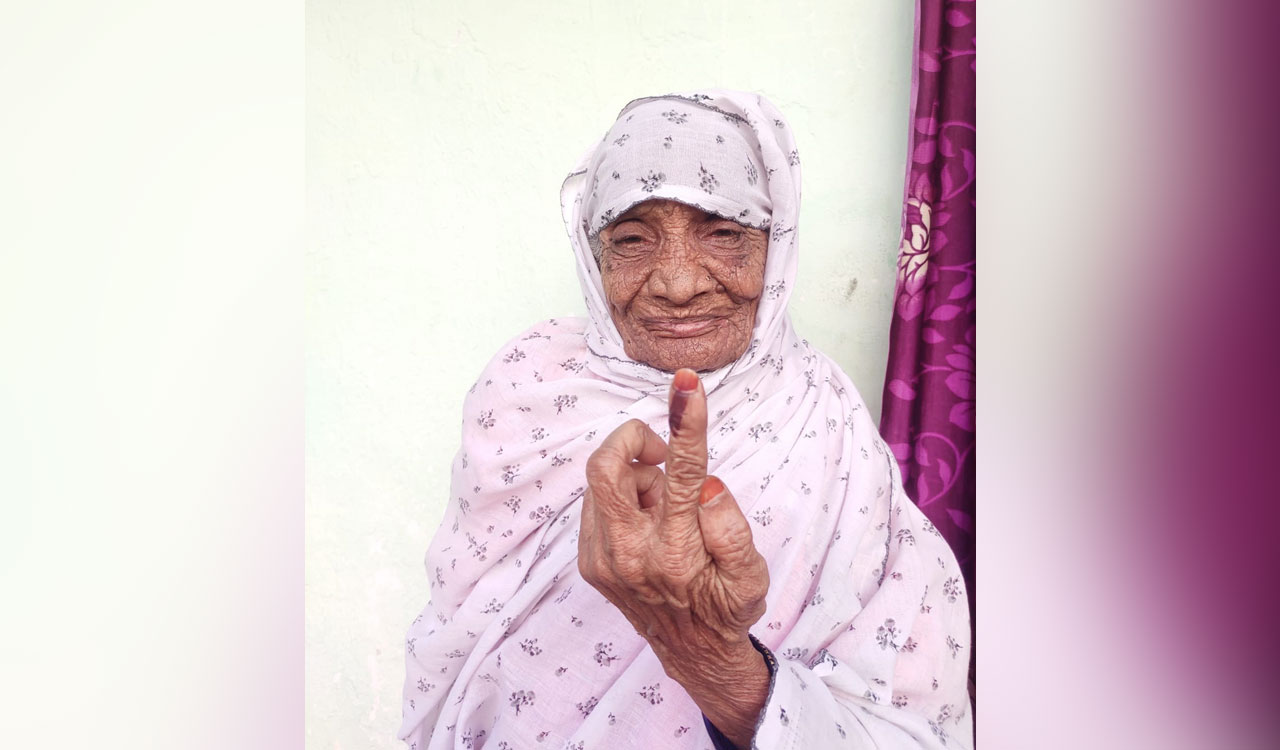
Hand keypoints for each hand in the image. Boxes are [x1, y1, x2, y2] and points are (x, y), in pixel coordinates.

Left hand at [579, 368, 769, 746]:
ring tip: (666, 505)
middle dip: (633, 439)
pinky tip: (648, 521)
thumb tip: (707, 484)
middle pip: (606, 467)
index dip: (685, 422)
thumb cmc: (727, 607)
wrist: (692, 653)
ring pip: (602, 482)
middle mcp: (630, 555)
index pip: (680, 474)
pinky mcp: (589, 561)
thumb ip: (732, 529)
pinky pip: (596, 504)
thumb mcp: (751, 576)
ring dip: (634, 476)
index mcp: (675, 554)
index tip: (687, 384)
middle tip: (662, 452)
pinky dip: (622, 497)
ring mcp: (602, 559)